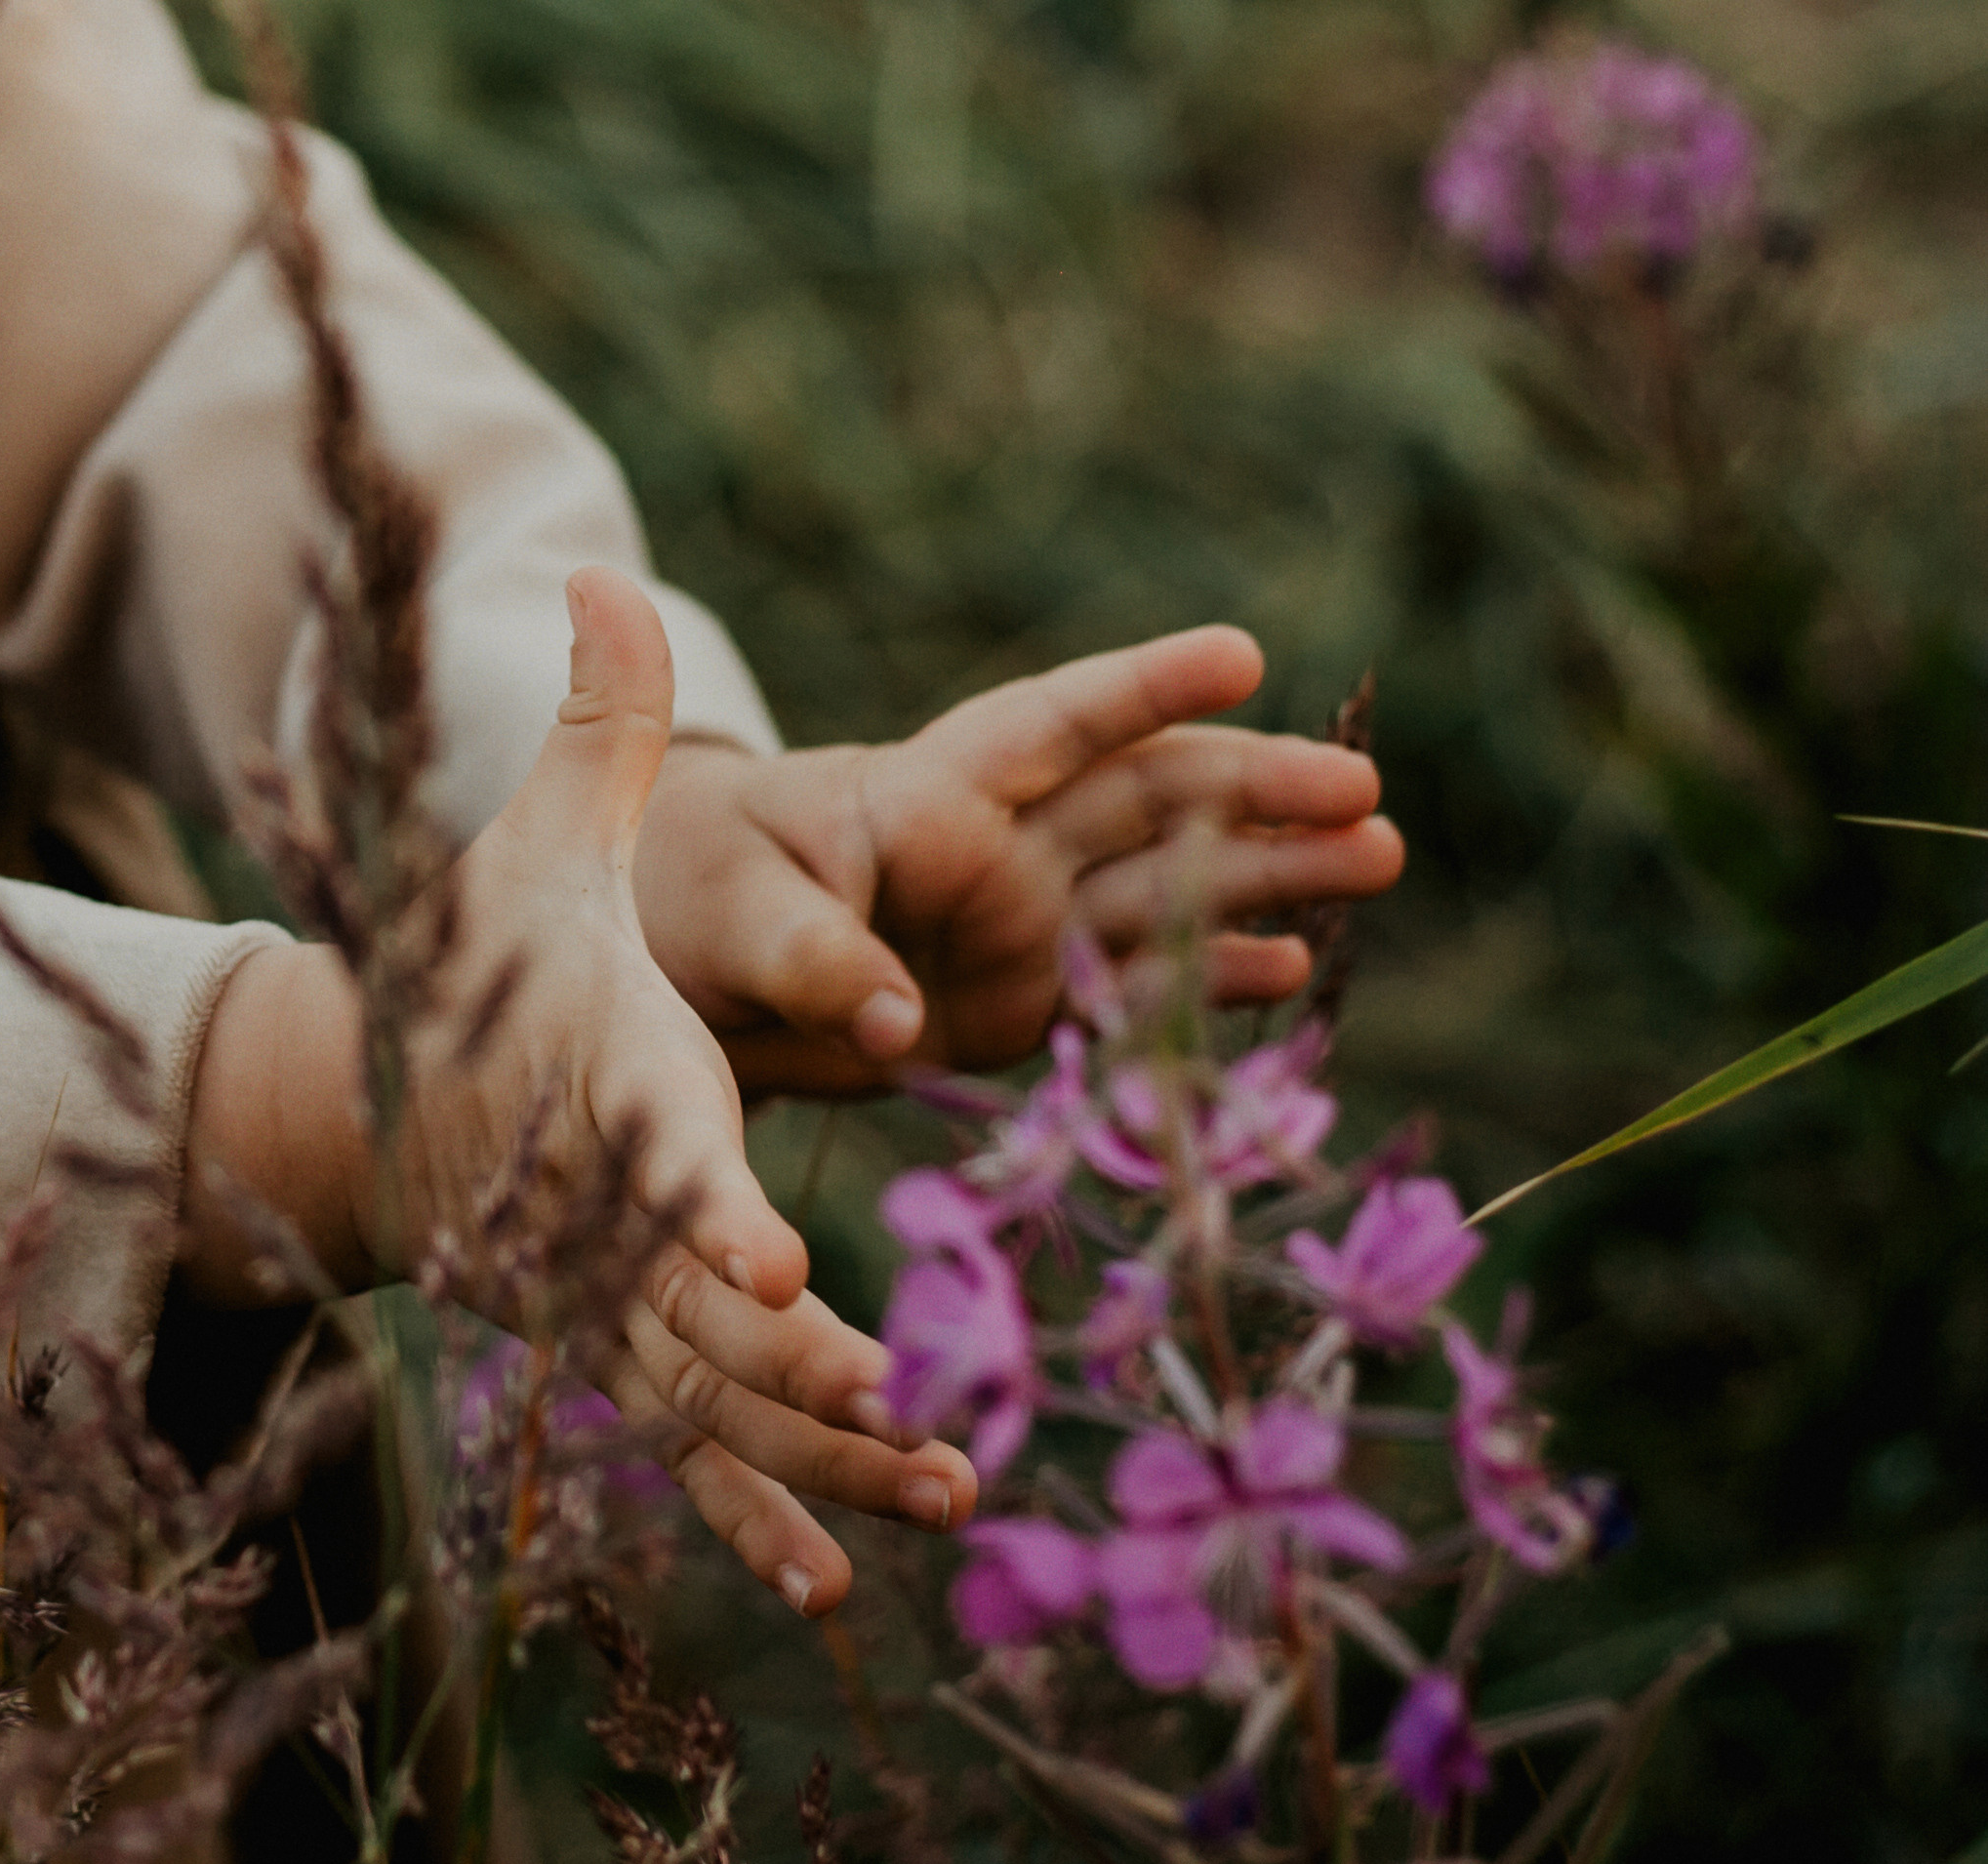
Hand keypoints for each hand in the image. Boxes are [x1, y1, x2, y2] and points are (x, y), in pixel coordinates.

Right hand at [182, 568, 975, 1611]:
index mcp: (601, 1080)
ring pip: (709, 1397)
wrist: (384, 1097)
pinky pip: (686, 1447)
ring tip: (942, 1491)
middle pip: (688, 1300)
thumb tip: (601, 571)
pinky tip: (838, 1579)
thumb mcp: (540, 846)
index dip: (705, 1201)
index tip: (772, 1262)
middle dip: (784, 1360)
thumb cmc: (490, 961)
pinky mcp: (616, 1350)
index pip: (652, 1143)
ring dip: (817, 1456)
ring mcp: (603, 1297)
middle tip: (891, 1405)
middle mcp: (600, 1208)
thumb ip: (598, 734)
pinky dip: (756, 1512)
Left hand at [635, 627, 1403, 1095]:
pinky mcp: (1019, 1006)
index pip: (1052, 725)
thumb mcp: (730, 916)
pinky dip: (1203, 981)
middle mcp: (998, 847)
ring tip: (1374, 864)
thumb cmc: (688, 904)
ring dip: (1263, 879)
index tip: (1242, 654)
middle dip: (1255, 792)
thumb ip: (810, 956)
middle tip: (1369, 796)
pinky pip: (1129, 989)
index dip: (1142, 689)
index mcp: (929, 792)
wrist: (676, 974)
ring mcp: (1018, 927)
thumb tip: (896, 1024)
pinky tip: (1289, 972)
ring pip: (1163, 889)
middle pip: (1145, 800)